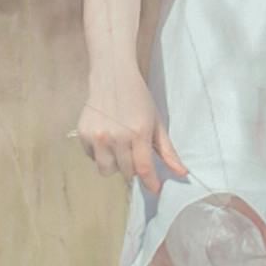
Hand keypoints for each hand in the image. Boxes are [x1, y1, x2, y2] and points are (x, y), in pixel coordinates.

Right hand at [74, 86, 189, 190]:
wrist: (112, 77)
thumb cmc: (138, 99)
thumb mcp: (156, 122)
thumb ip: (168, 151)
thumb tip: (182, 173)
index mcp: (138, 133)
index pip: (144, 169)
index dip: (150, 183)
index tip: (155, 189)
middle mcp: (117, 136)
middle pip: (125, 172)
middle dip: (132, 168)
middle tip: (133, 151)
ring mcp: (98, 136)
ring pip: (106, 170)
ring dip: (115, 164)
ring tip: (118, 147)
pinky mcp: (84, 134)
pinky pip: (92, 157)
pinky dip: (100, 153)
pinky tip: (106, 137)